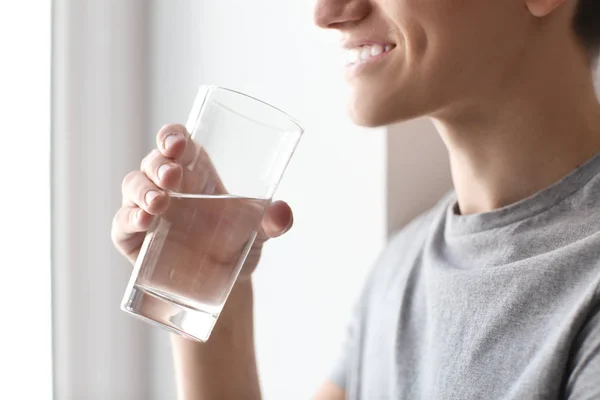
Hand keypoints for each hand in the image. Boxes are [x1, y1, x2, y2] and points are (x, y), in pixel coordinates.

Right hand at [111, 124, 293, 282]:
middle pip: (153, 161)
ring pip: (132, 186)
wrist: (226, 286)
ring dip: (142, 189)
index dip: (172, 135)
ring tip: (159, 203)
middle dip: (158, 164)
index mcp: (196, 173)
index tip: (177, 143)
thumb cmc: (239, 245)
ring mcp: (148, 210)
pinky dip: (128, 219)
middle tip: (172, 178)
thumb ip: (273, 220)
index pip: (176, 142)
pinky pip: (122, 223)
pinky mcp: (134, 238)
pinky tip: (143, 221)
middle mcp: (168, 186)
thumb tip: (283, 212)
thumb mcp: (260, 232)